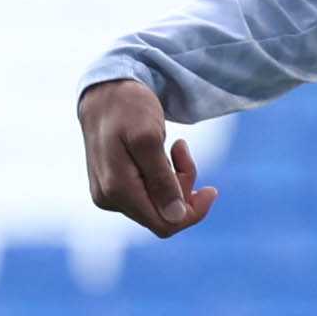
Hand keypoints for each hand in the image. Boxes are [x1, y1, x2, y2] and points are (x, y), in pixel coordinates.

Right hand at [79, 77, 215, 238]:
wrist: (104, 91)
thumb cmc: (127, 108)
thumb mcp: (149, 138)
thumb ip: (161, 179)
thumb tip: (175, 217)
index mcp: (117, 190)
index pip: (165, 224)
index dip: (192, 212)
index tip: (211, 189)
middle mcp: (109, 198)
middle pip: (163, 215)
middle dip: (183, 188)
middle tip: (183, 151)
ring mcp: (109, 193)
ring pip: (158, 203)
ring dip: (175, 178)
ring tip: (177, 147)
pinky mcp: (113, 185)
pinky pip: (149, 192)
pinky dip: (164, 175)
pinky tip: (167, 151)